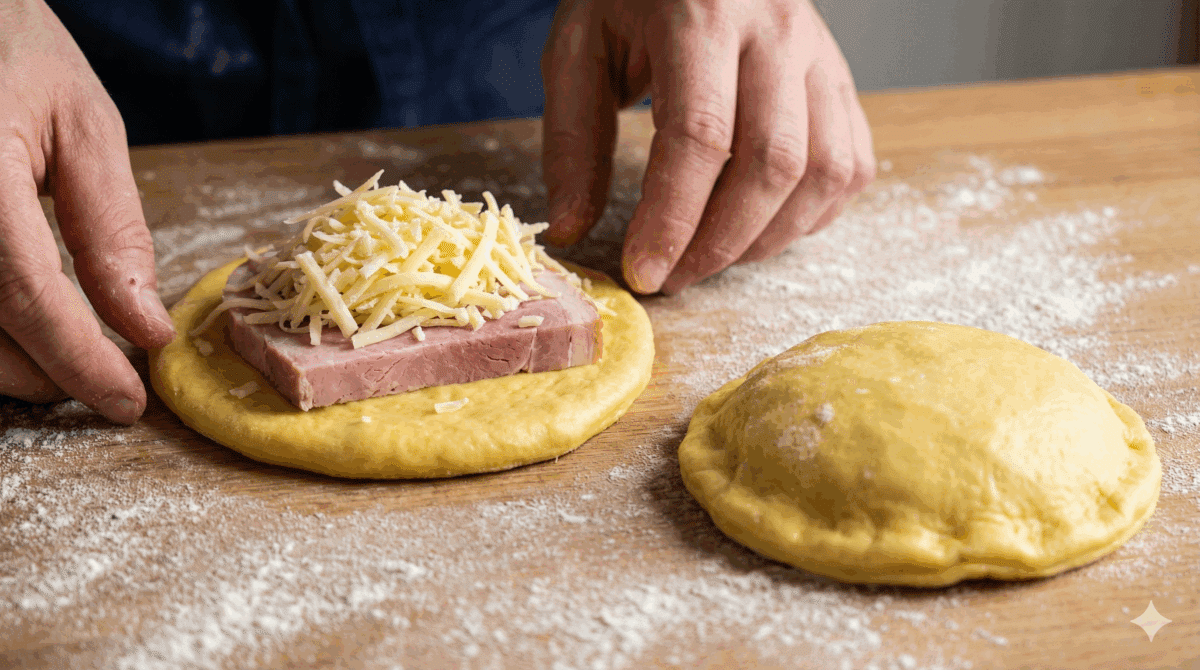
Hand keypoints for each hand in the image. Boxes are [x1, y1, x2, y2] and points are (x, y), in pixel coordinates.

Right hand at [0, 0, 174, 422]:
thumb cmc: (10, 44)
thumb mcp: (83, 123)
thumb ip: (112, 228)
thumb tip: (143, 326)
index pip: (29, 297)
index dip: (82, 363)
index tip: (130, 402)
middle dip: (46, 373)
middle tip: (108, 378)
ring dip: (5, 364)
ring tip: (65, 359)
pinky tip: (15, 326)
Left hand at [541, 0, 874, 293]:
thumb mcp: (579, 48)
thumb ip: (573, 138)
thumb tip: (571, 228)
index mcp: (702, 13)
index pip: (700, 137)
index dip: (673, 220)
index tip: (644, 272)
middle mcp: (776, 28)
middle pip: (772, 164)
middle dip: (721, 243)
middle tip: (674, 276)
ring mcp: (819, 52)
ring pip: (824, 171)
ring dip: (769, 236)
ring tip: (713, 255)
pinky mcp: (840, 76)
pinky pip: (852, 163)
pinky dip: (812, 214)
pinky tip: (761, 225)